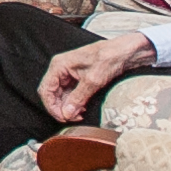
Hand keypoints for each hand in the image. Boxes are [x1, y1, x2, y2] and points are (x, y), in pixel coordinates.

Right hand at [35, 32, 156, 123]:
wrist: (125, 51)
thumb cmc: (109, 57)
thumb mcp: (93, 80)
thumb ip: (78, 98)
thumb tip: (67, 113)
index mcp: (59, 65)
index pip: (46, 90)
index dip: (52, 106)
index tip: (63, 117)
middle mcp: (61, 68)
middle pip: (52, 93)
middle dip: (60, 108)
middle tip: (72, 118)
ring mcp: (69, 73)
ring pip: (61, 95)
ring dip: (68, 106)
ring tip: (79, 114)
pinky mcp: (77, 77)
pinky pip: (70, 93)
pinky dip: (74, 102)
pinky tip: (82, 108)